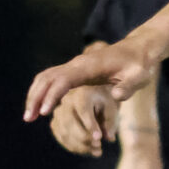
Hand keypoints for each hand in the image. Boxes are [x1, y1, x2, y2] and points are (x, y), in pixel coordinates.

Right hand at [27, 40, 157, 124]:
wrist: (139, 50)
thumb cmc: (140, 64)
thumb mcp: (140, 76)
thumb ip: (130, 86)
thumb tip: (117, 95)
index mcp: (89, 66)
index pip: (63, 80)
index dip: (51, 95)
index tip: (43, 112)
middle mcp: (77, 64)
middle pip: (48, 78)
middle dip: (36, 97)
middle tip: (28, 118)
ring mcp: (75, 66)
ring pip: (46, 77)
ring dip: (35, 94)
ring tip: (30, 116)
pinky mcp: (76, 71)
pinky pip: (53, 79)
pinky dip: (43, 91)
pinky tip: (42, 107)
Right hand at [47, 86, 119, 156]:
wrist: (93, 96)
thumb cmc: (105, 102)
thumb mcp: (112, 108)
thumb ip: (111, 122)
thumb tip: (110, 139)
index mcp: (81, 93)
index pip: (83, 110)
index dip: (90, 125)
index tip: (100, 138)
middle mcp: (65, 101)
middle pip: (69, 122)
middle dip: (84, 138)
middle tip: (99, 146)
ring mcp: (58, 112)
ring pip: (64, 132)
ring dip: (80, 145)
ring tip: (97, 151)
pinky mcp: (55, 123)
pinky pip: (62, 137)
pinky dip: (74, 147)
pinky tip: (88, 150)